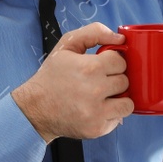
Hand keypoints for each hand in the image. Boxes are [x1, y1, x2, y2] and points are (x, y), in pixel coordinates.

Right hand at [12, 23, 131, 141]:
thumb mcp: (66, 45)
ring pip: (127, 103)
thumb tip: (120, 39)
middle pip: (125, 81)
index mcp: (89, 68)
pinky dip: (111, 114)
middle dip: (113, 80)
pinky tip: (96, 109)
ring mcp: (96, 112)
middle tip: (98, 82)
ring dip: (118, 99)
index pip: (120, 62)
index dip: (110, 63)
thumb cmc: (51, 76)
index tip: (100, 67)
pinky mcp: (97, 128)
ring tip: (102, 96)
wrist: (34, 108)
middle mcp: (95, 90)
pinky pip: (119, 118)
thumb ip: (93, 33)